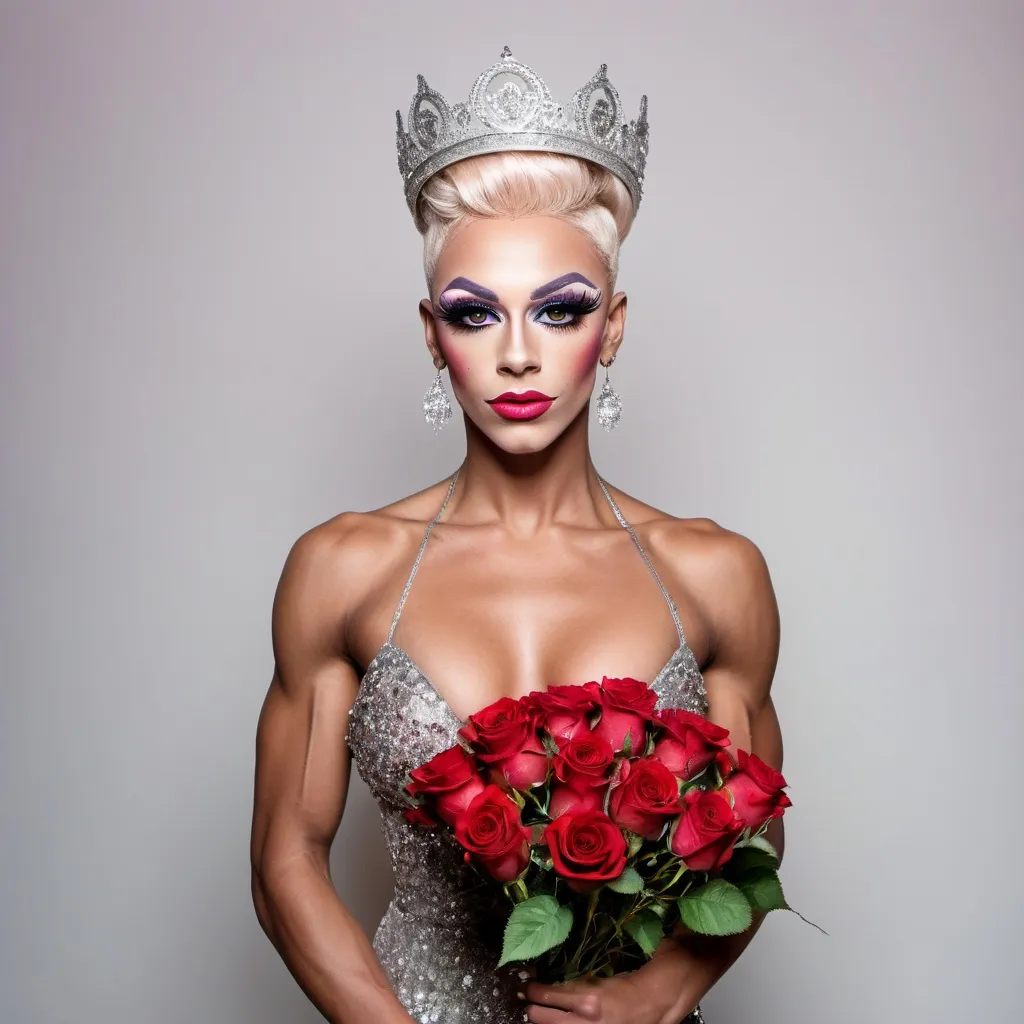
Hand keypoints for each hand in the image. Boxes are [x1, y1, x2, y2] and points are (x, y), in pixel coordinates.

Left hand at [520, 968, 679, 1023]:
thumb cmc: (625, 986)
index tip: (527, 986)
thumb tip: (549, 986)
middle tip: (527, 1002)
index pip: (546, 995)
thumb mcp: (597, 980)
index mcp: (586, 1000)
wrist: (653, 1005)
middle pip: (541, 1019)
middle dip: (532, 1010)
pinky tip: (558, 1020)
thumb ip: (574, 985)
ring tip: (538, 1013)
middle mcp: (585, 1021)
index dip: (533, 990)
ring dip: (543, 1020)